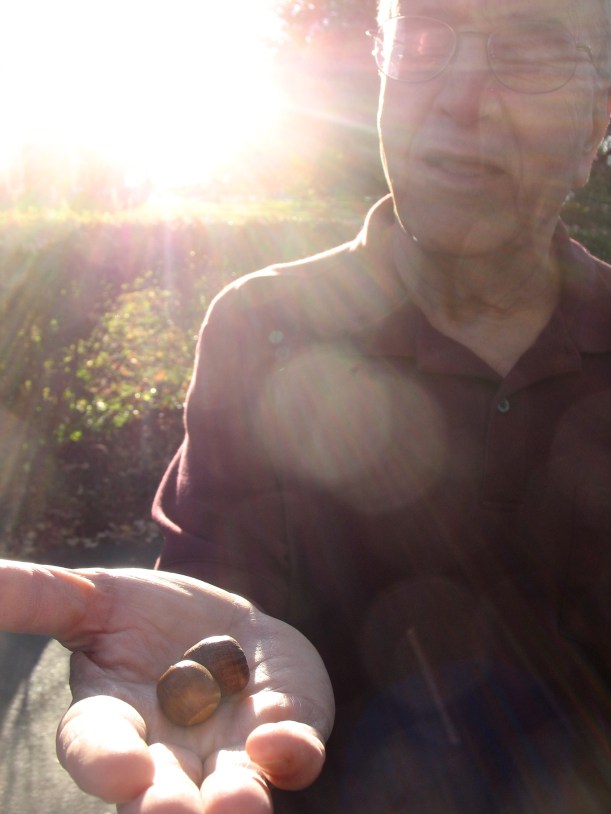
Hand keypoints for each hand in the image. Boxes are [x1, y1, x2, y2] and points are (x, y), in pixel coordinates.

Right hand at [0, 561, 333, 812]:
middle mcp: (167, 752)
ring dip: (234, 803)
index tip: (124, 769)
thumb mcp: (92, 595)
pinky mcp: (280, 737)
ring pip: (229, 793)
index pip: (95, 747)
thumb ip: (38, 596)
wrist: (223, 620)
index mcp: (114, 718)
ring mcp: (226, 753)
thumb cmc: (147, 613)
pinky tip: (282, 740)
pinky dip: (291, 753)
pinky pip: (291, 756)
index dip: (103, 761)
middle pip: (157, 794)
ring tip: (237, 806)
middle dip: (163, 808)